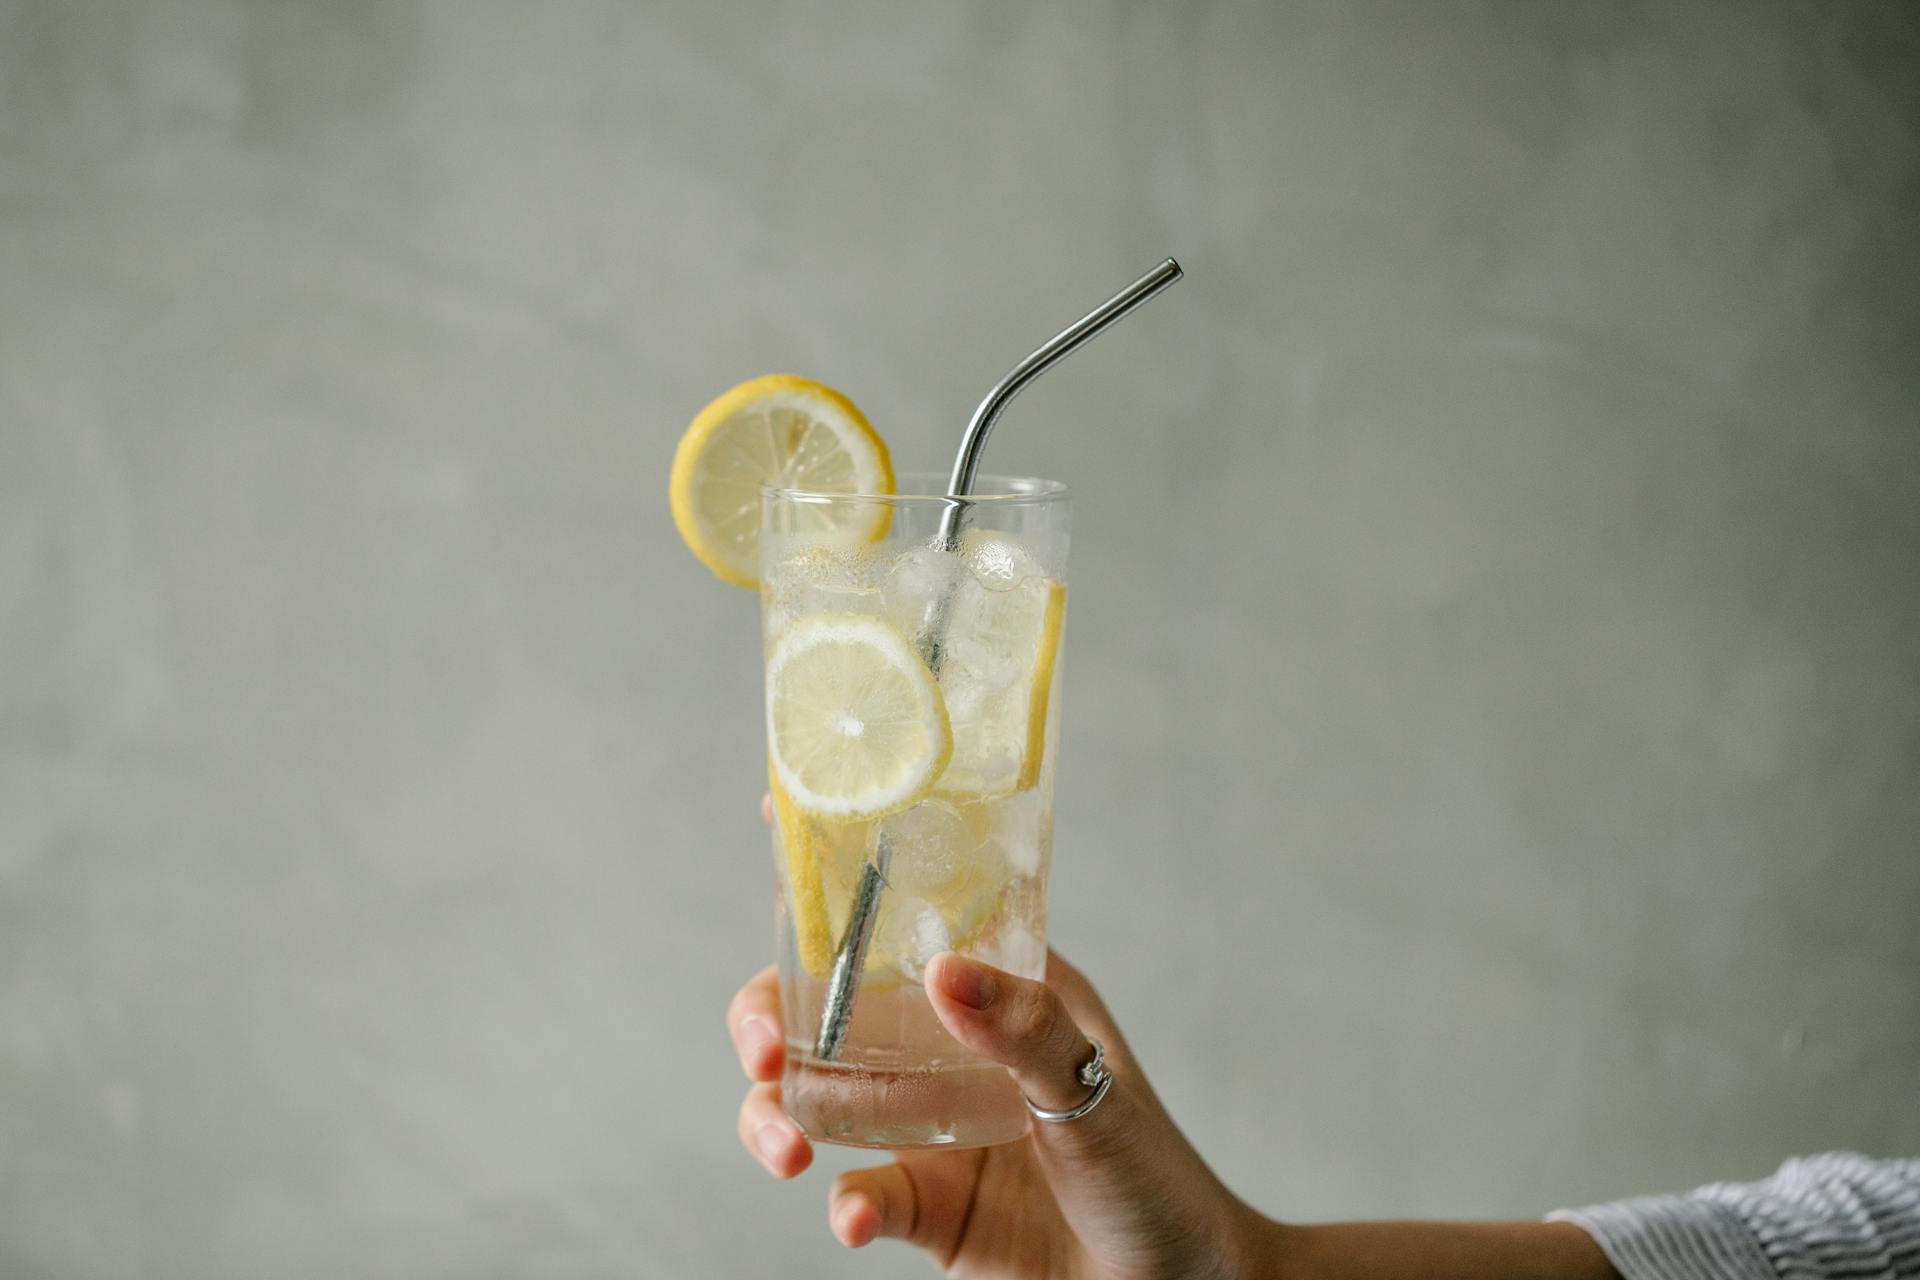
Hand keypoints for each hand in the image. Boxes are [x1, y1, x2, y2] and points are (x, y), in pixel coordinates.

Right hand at [731, 804, 1272, 1277]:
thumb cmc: (1156, 1177)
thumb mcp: (1098, 1089)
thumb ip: (1026, 1031)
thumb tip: (943, 971)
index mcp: (996, 988)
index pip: (910, 912)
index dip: (837, 871)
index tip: (771, 815)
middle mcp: (946, 1048)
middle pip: (824, 1008)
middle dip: (768, 1017)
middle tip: (762, 1049)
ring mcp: (927, 1128)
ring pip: (815, 1099)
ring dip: (774, 1116)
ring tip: (785, 1149)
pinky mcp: (924, 1207)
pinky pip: (861, 1193)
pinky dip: (845, 1204)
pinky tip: (854, 1218)